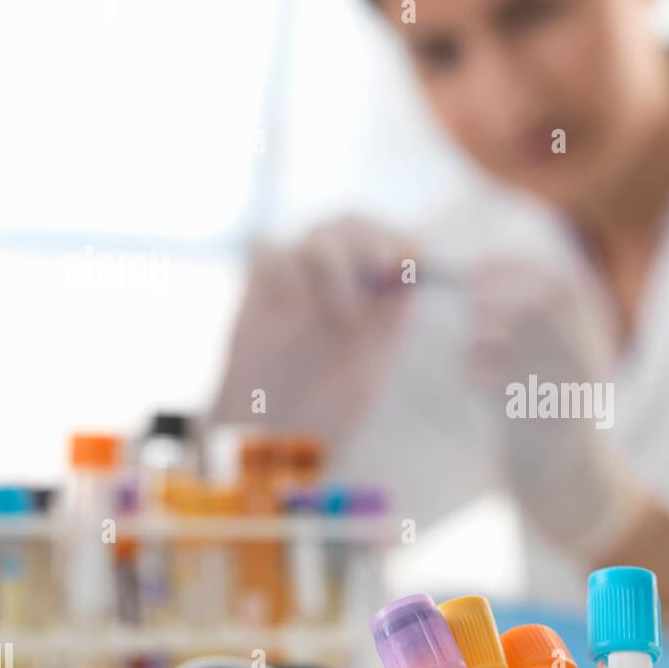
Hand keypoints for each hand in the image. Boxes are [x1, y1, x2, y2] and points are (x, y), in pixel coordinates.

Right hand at [209, 216, 416, 444]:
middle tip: (382, 266)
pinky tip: (295, 309)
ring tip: (342, 311)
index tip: (413, 258)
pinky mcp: (255, 293)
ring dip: (335, 262)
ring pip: (314, 235)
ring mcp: (292, 284)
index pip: (384, 240)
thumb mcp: (369, 371)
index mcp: (366, 296)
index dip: (399, 239)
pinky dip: (286, 269)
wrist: (270, 444)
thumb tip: (410, 280)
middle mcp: (331, 282)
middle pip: (348, 223)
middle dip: (370, 238)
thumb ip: (387, 327)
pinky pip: (268, 250)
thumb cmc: (325, 412)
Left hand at [467, 258, 651, 555]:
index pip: (558, 284)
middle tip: (471, 309)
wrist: (569, 477)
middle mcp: (584, 359)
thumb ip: (525, 318)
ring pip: (517, 340)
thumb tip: (473, 275)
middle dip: (494, 299)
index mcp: (589, 338)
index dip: (514, 269)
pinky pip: (500, 382)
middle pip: (539, 306)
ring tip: (474, 355)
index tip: (477, 268)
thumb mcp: (553, 357)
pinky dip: (477, 373)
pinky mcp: (544, 421)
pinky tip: (474, 381)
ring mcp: (567, 389)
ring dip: (482, 339)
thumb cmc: (546, 408)